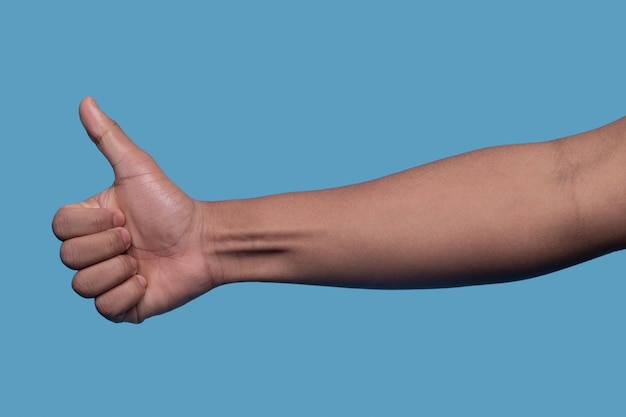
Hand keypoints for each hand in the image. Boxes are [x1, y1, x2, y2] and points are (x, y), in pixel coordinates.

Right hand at [53, 97, 214, 322]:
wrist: (205, 240)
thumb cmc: (172, 205)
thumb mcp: (138, 168)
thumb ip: (108, 137)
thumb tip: (86, 99)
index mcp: (88, 223)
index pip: (59, 228)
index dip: (91, 224)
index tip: (124, 215)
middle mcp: (93, 253)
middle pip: (67, 258)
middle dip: (107, 246)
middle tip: (136, 238)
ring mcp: (107, 281)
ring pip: (81, 286)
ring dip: (117, 270)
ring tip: (143, 261)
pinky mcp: (124, 307)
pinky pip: (103, 309)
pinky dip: (128, 294)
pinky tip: (148, 280)